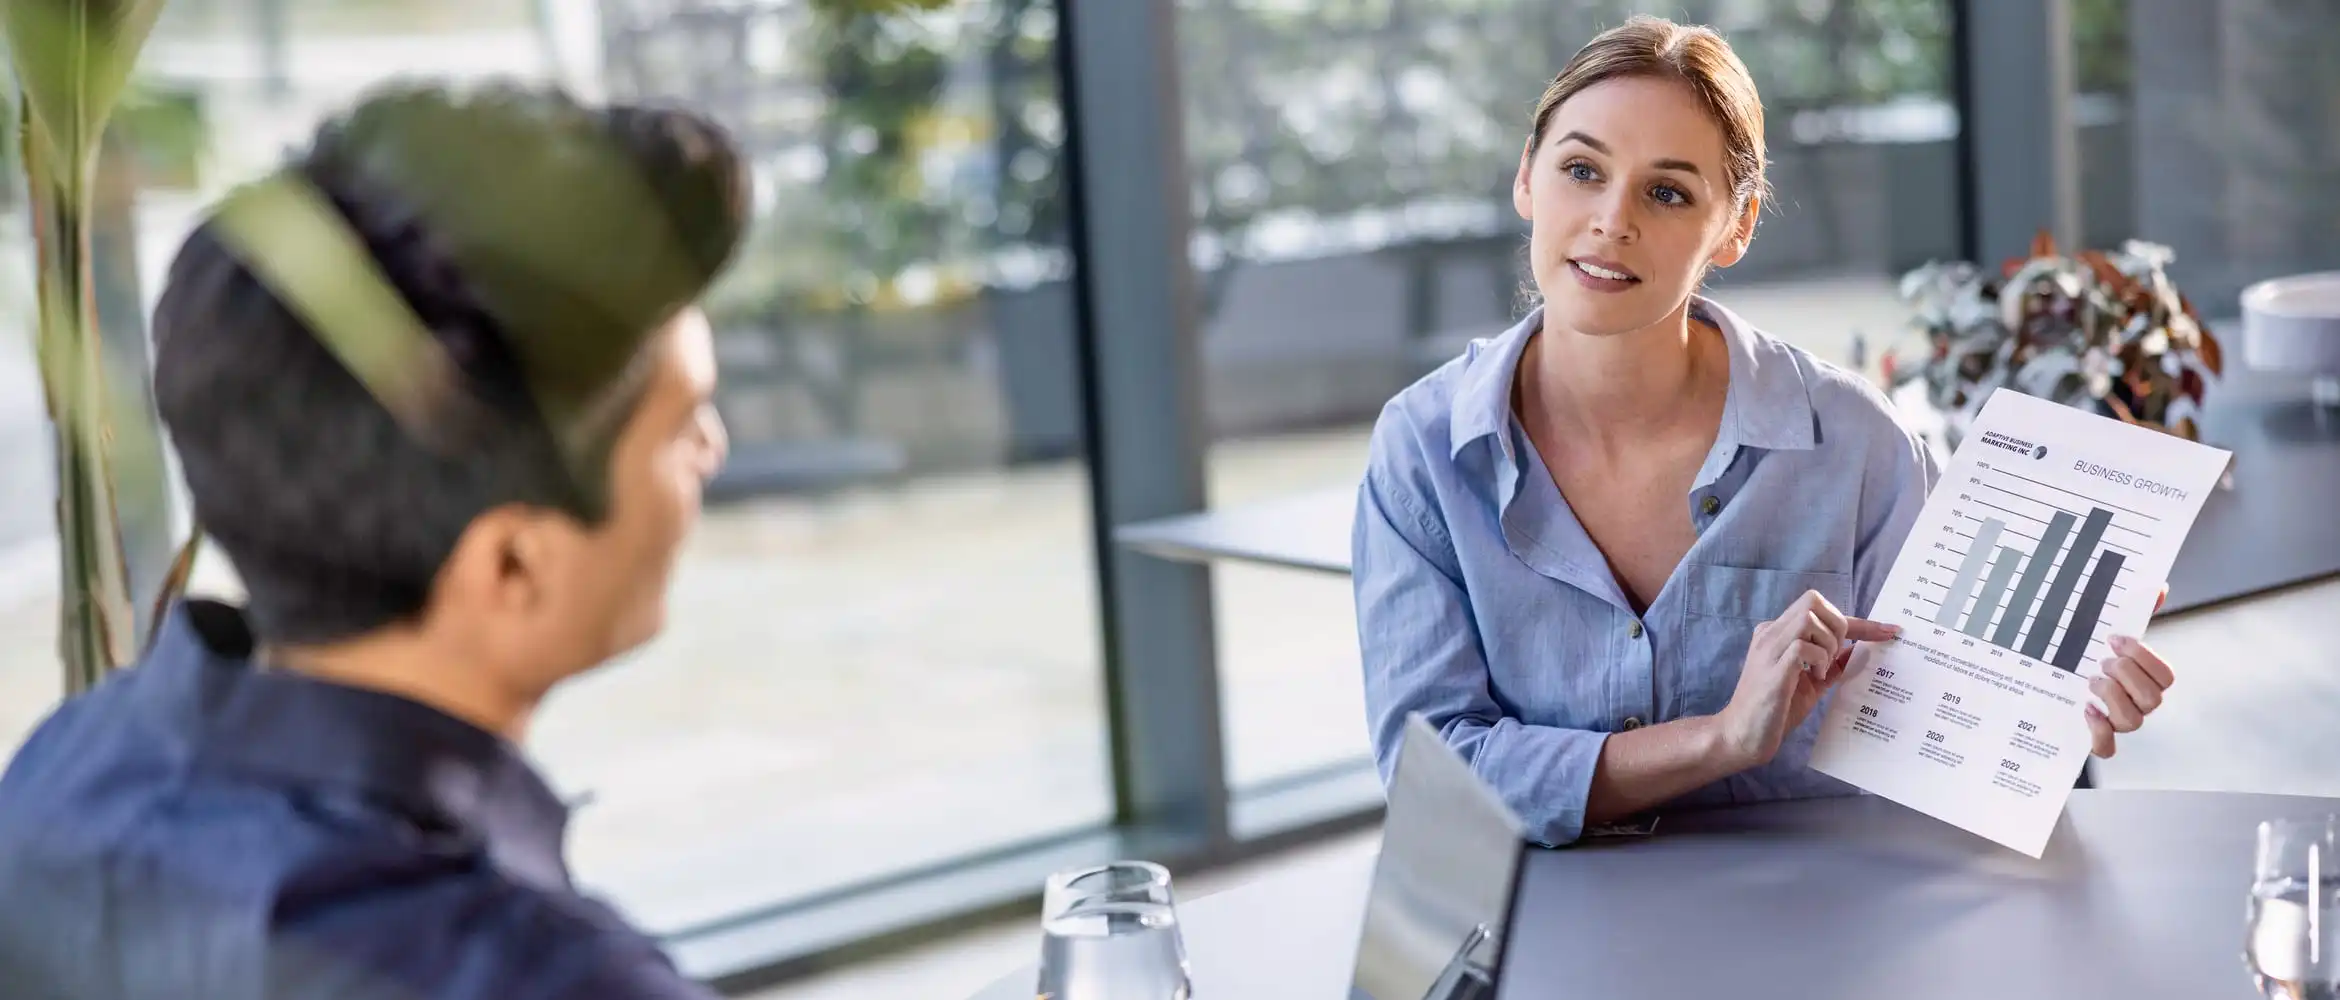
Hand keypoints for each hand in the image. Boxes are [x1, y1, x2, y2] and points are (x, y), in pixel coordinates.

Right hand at [1718, 590, 1899, 768]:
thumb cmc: (1775, 710)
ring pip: (1809, 618)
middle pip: (1813, 601)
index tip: (1889, 630)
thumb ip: (1831, 665)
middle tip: (1836, 656)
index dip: (1860, 621)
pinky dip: (1818, 660)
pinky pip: (1804, 646)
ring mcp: (1768, 649)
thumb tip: (1859, 651)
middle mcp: (1770, 634)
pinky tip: (1812, 677)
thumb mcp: (1810, 684)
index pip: (1821, 613)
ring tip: (1820, 670)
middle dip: (1838, 625)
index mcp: (1777, 634)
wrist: (1742, 736)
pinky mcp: (1772, 668)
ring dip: (1827, 643)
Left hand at [2087, 588, 2173, 757]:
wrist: (2047, 687)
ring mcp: (2116, 724)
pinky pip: (2108, 748)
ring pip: (2133, 722)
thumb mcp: (2103, 634)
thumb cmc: (2085, 657)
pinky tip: (2085, 709)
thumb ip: (2133, 613)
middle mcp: (2136, 704)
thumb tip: (2158, 586)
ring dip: (2112, 697)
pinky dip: (2100, 732)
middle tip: (2101, 662)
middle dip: (2127, 675)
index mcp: (2145, 679)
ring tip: (2089, 681)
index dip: (2144, 657)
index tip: (2115, 639)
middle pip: (2153, 699)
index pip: (2166, 676)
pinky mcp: (2094, 740)